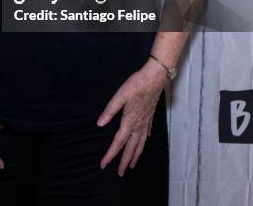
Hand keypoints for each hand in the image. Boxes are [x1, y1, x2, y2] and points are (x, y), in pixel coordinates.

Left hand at [96, 60, 166, 175]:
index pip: (118, 142)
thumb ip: (109, 111)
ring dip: (135, 156)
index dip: (110, 155)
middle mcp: (138, 125)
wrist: (154, 79)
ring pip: (140, 144)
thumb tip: (99, 124)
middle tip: (120, 174)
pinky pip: (146, 135)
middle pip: (131, 148)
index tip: (104, 165)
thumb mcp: (119, 96)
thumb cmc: (136, 85)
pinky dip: (143, 143)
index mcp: (129, 121)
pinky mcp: (150, 117)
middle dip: (124, 161)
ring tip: (131, 165)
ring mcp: (145, 122)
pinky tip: (143, 143)